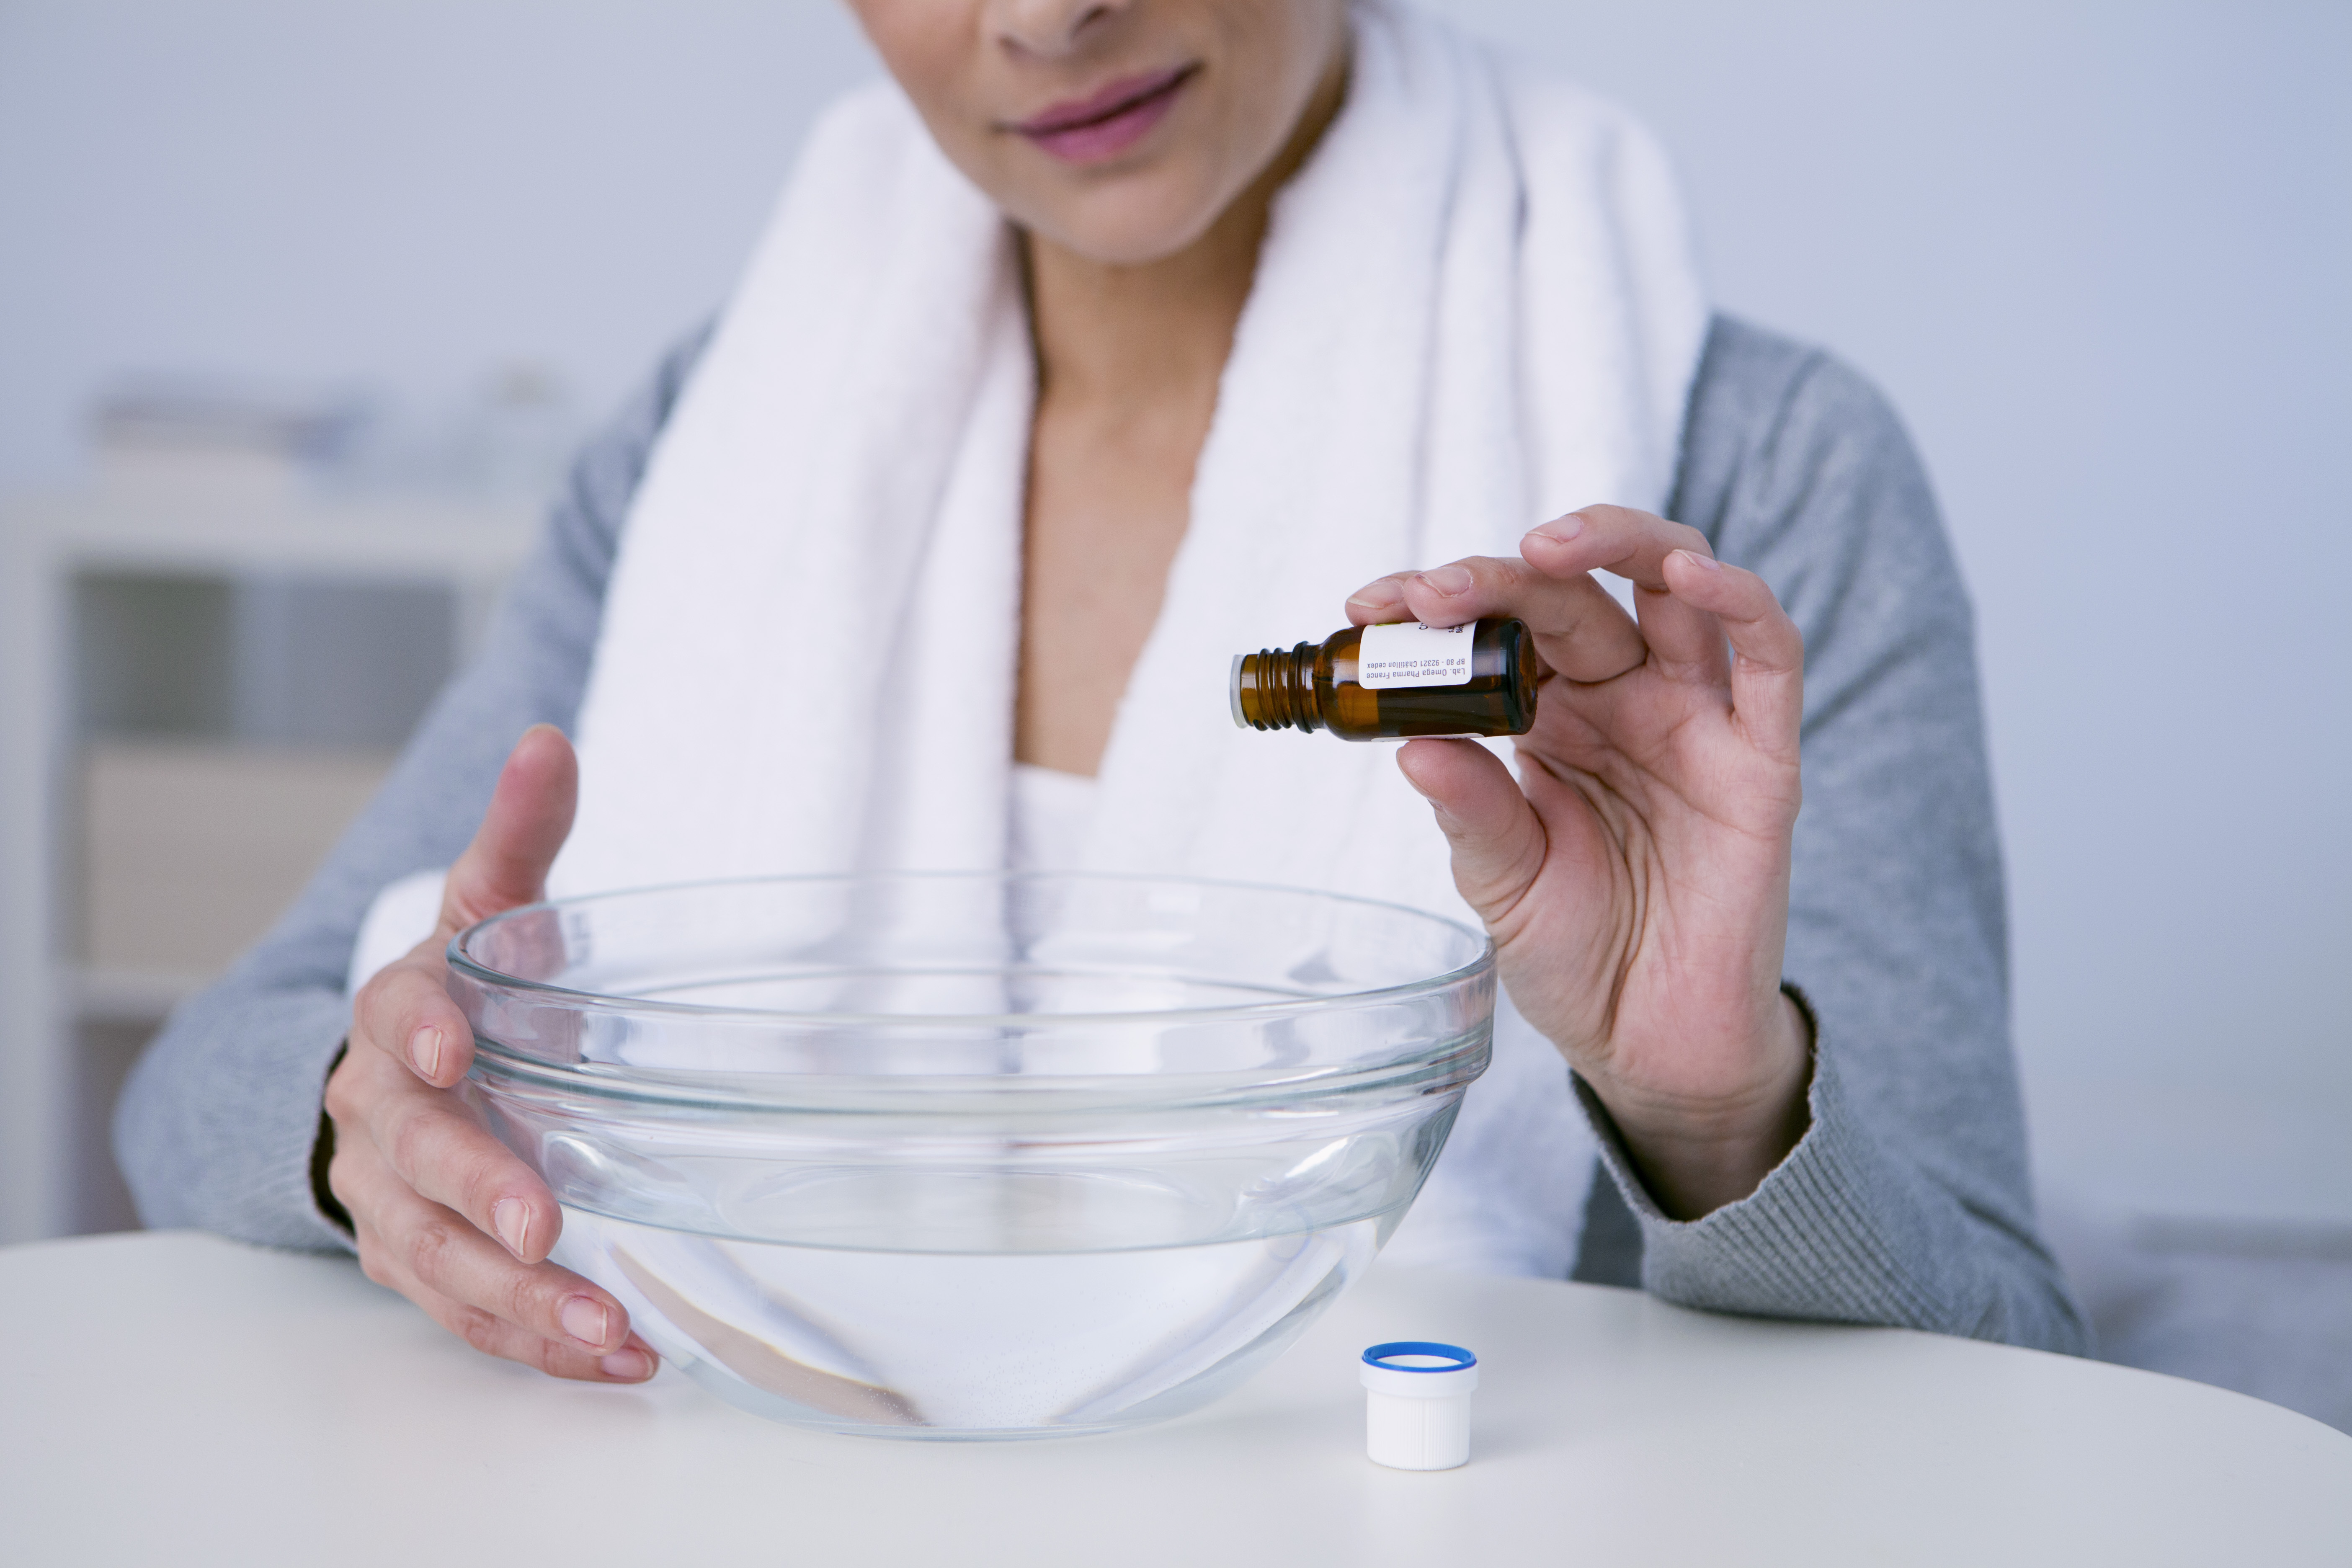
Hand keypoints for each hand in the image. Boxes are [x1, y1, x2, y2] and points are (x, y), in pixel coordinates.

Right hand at [323, 725, 656, 1381]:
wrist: (402, 1081)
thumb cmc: (462, 994)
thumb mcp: (486, 909)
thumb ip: (518, 835)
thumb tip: (547, 739)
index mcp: (396, 1025)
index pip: (392, 1026)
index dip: (418, 1033)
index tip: (452, 1043)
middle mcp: (379, 1121)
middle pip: (416, 1160)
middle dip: (479, 1194)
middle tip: (544, 1227)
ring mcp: (392, 1204)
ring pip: (440, 1261)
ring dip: (521, 1299)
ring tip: (605, 1324)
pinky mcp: (421, 1266)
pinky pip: (469, 1313)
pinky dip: (536, 1340)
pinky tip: (616, 1354)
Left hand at [1345, 506, 1811, 1219]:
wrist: (1652, 1045)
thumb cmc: (1579, 956)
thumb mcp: (1504, 885)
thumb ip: (1473, 813)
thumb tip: (1411, 745)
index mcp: (1553, 722)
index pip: (1502, 632)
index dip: (1442, 607)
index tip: (1369, 609)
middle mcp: (1625, 703)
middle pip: (1574, 598)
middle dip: (1502, 577)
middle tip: (1438, 591)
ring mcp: (1696, 722)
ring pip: (1675, 590)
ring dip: (1619, 544)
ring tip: (1549, 545)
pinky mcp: (1761, 759)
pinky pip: (1769, 657)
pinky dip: (1738, 599)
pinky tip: (1692, 573)